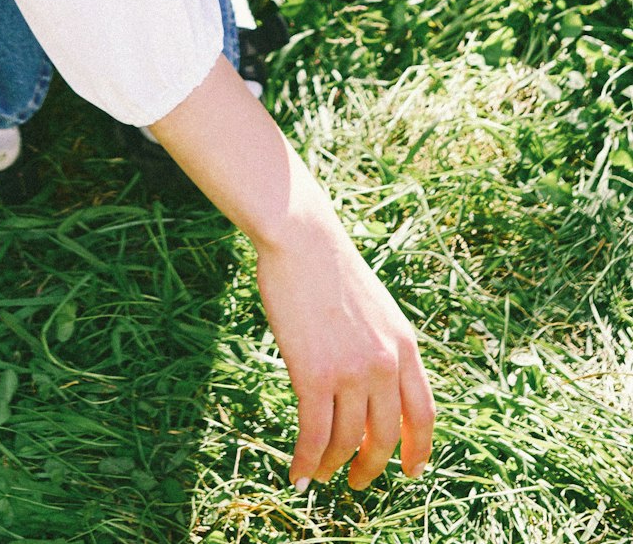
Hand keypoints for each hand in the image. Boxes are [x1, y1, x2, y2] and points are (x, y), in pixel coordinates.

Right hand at [254, 159, 434, 491]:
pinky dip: (306, 461)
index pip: (423, 414)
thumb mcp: (377, 310)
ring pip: (347, 442)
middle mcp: (384, 364)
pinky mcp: (313, 374)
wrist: (302, 240)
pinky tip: (298, 474)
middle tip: (357, 481)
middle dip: (371, 467)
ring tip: (322, 474)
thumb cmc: (331, 270)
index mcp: (405, 346)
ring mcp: (350, 372)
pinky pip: (314, 435)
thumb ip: (384, 350)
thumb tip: (377, 394)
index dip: (420, 450)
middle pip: (385, 437)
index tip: (412, 471)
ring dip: (334, 466)